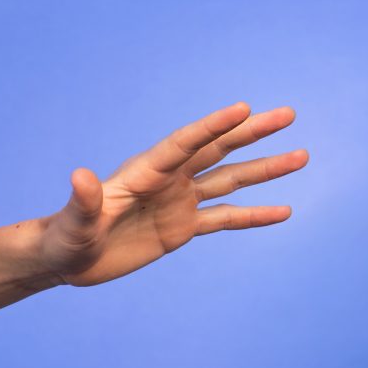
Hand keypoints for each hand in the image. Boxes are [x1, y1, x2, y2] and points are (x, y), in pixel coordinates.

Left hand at [35, 103, 305, 287]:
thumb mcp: (74, 222)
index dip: (214, 126)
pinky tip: (284, 211)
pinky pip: (226, 218)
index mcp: (145, 172)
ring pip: (230, 180)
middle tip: (288, 114)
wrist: (66, 260)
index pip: (185, 143)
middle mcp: (168, 180)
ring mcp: (178, 202)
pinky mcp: (182, 228)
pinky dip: (254, 215)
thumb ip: (82, 200)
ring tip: (302, 155)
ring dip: (265, 169)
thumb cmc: (65, 237)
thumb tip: (80, 176)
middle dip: (252, 132)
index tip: (243, 108)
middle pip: (218, 150)